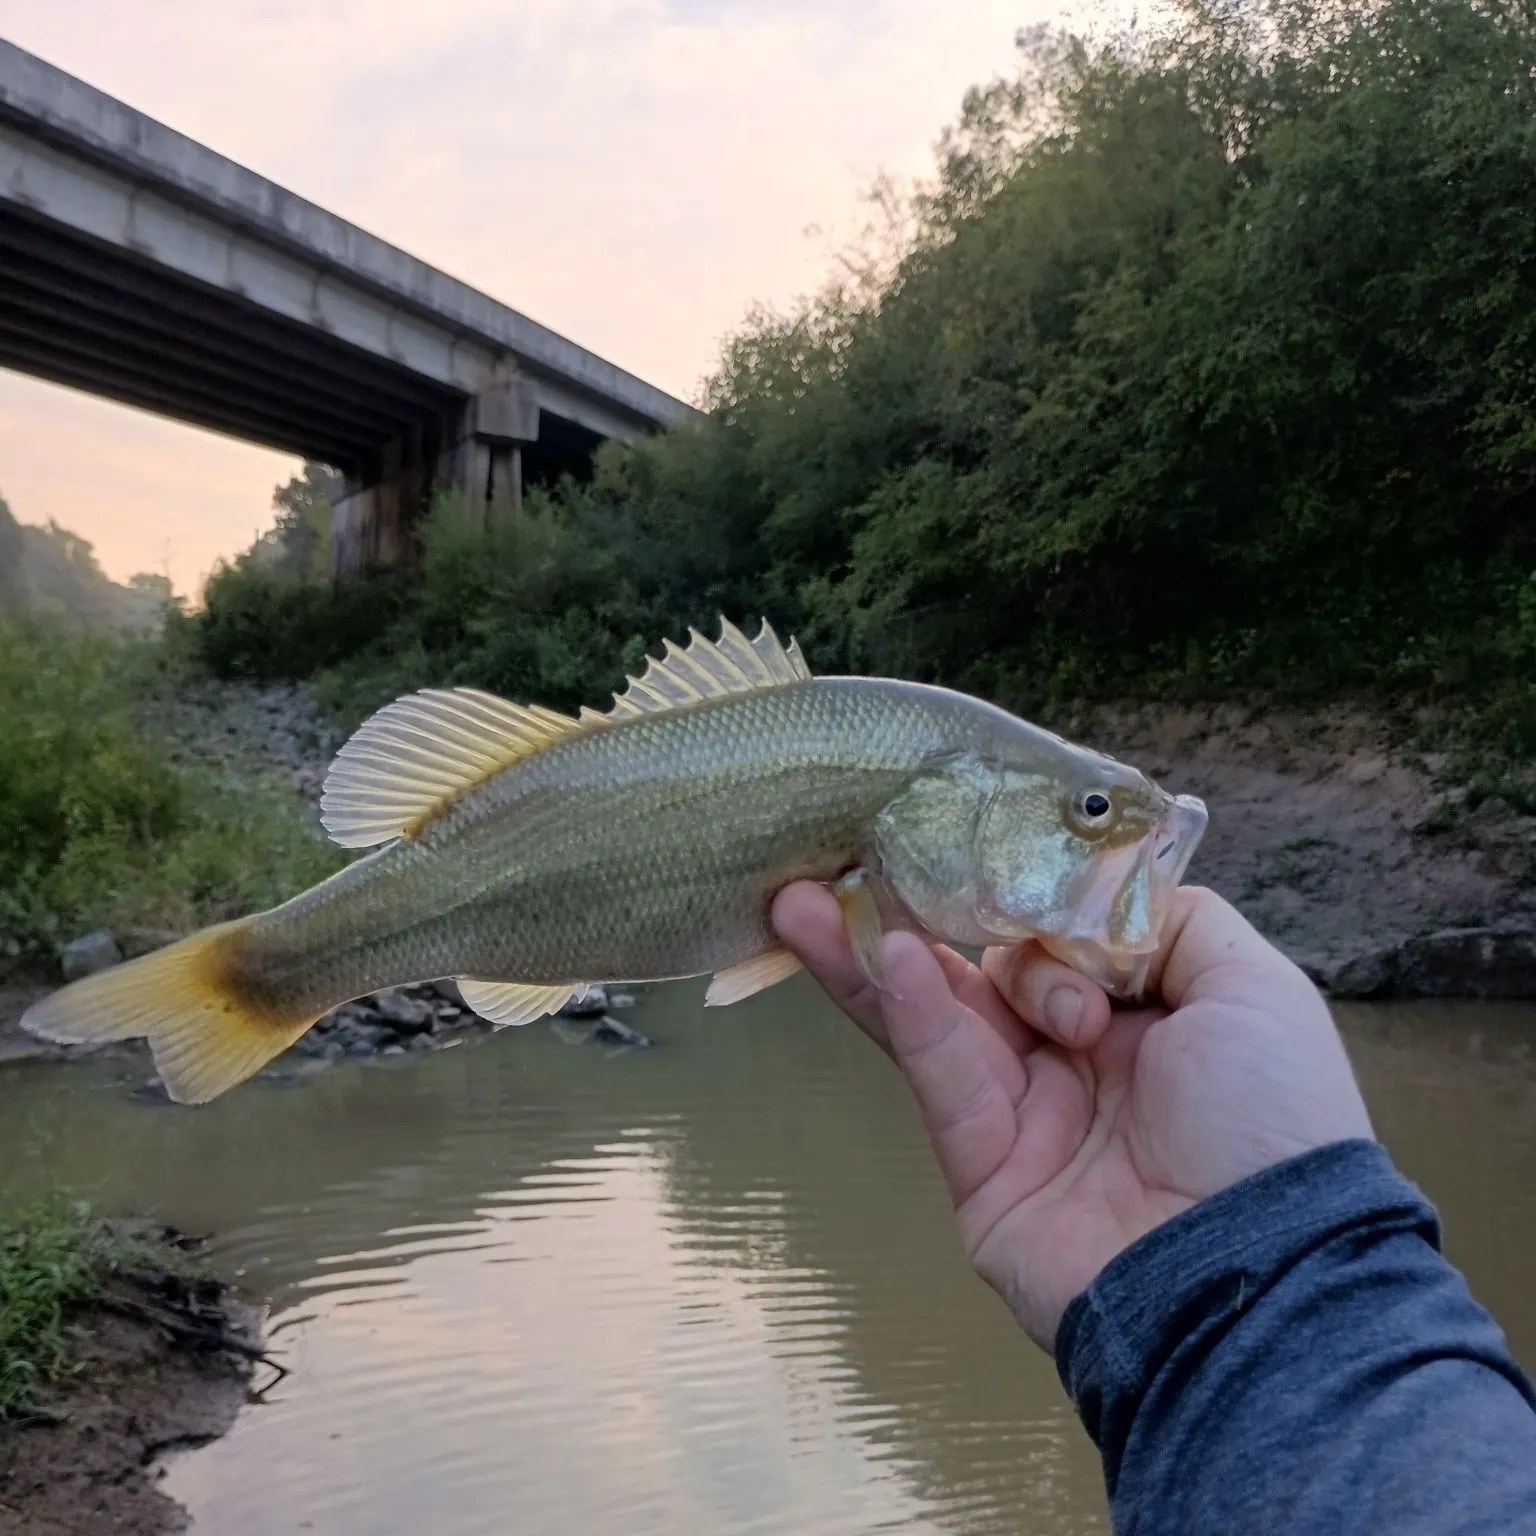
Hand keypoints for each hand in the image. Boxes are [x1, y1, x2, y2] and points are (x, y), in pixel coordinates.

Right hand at [772, 883, 1372, 1350]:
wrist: (1258, 1272)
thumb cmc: (1271, 1119)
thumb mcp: (1252, 989)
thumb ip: (1172, 920)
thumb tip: (1094, 890)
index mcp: (1143, 1016)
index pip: (1057, 937)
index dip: (1015, 893)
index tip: (967, 840)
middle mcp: (1078, 1059)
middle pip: (981, 972)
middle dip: (919, 915)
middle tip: (849, 858)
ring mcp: (1027, 1114)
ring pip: (939, 1016)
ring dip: (873, 953)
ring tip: (805, 899)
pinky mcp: (981, 1166)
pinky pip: (944, 1073)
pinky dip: (913, 1011)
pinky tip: (885, 954)